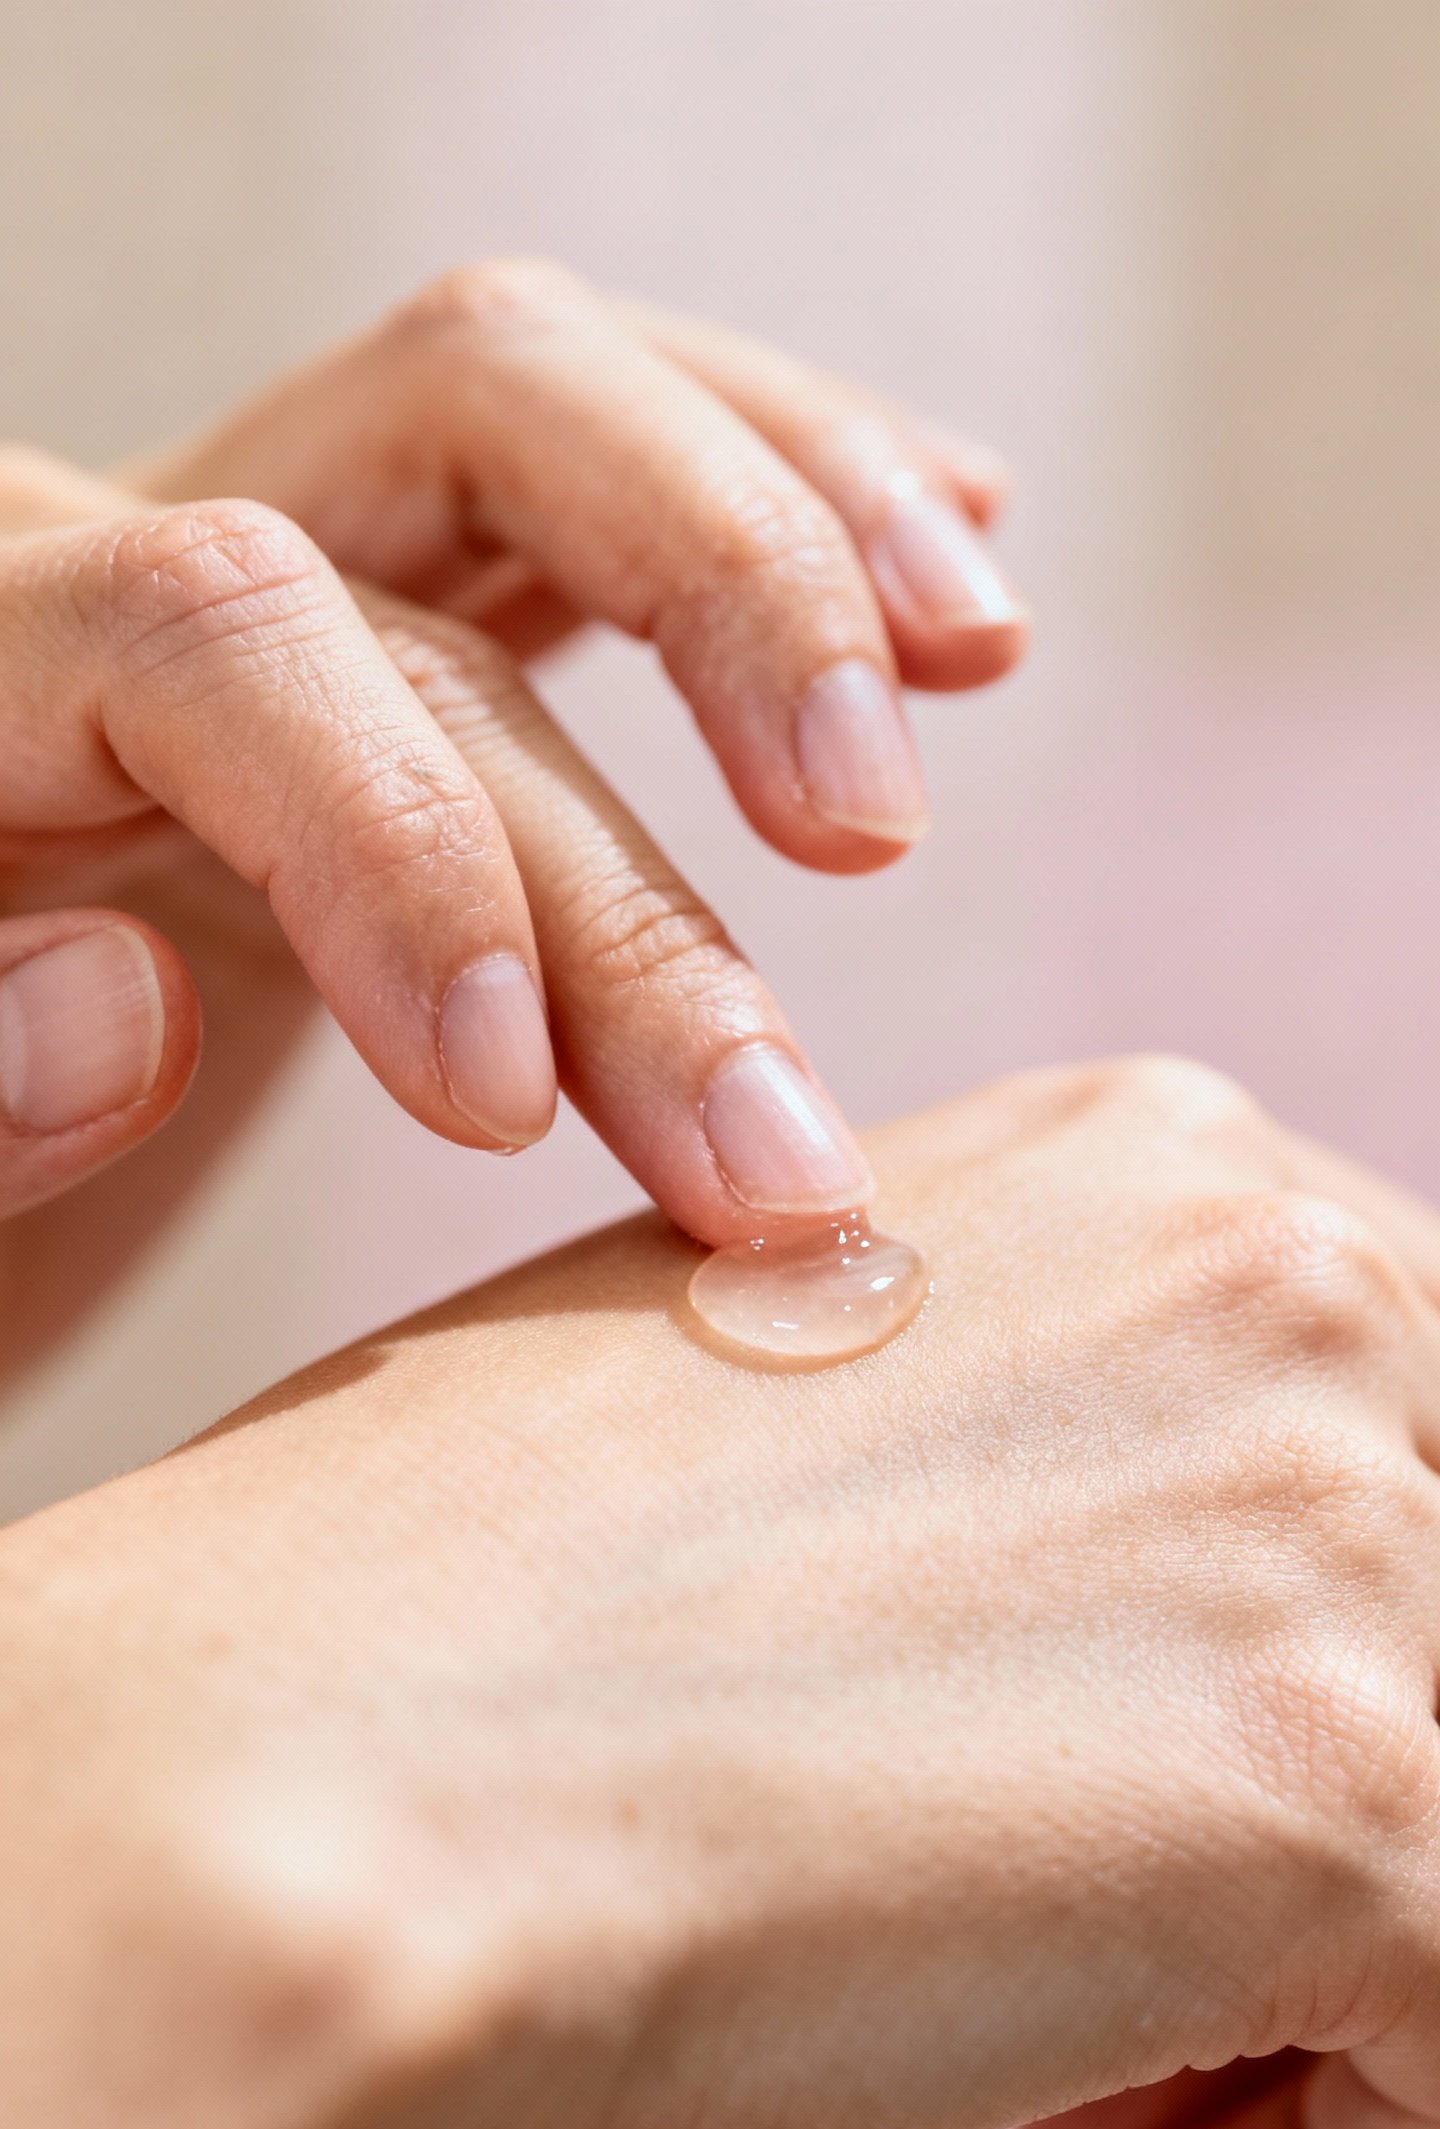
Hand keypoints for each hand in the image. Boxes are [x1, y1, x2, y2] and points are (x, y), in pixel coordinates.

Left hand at [0, 273, 1022, 1372]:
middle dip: (697, 674)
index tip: (509, 1109)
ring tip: (968, 666)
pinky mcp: (383, 635)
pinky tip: (941, 607)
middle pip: (448, 453)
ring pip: (539, 404)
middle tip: (838, 951)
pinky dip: (779, 512)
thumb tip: (129, 996)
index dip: (393, 842)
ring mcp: (266, 569)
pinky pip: (579, 500)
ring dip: (784, 532)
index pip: (209, 627)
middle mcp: (115, 563)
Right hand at [19, 1058, 1439, 2128]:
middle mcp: (1289, 1294)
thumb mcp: (795, 1380)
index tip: (1168, 1753)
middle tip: (1158, 1972)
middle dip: (1335, 1786)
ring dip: (1332, 1993)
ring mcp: (1341, 1539)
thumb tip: (1134, 1612)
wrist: (312, 1773)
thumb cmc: (449, 1597)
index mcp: (1148, 1164)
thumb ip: (1027, 1427)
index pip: (1403, 1412)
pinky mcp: (1355, 1801)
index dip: (1314, 1618)